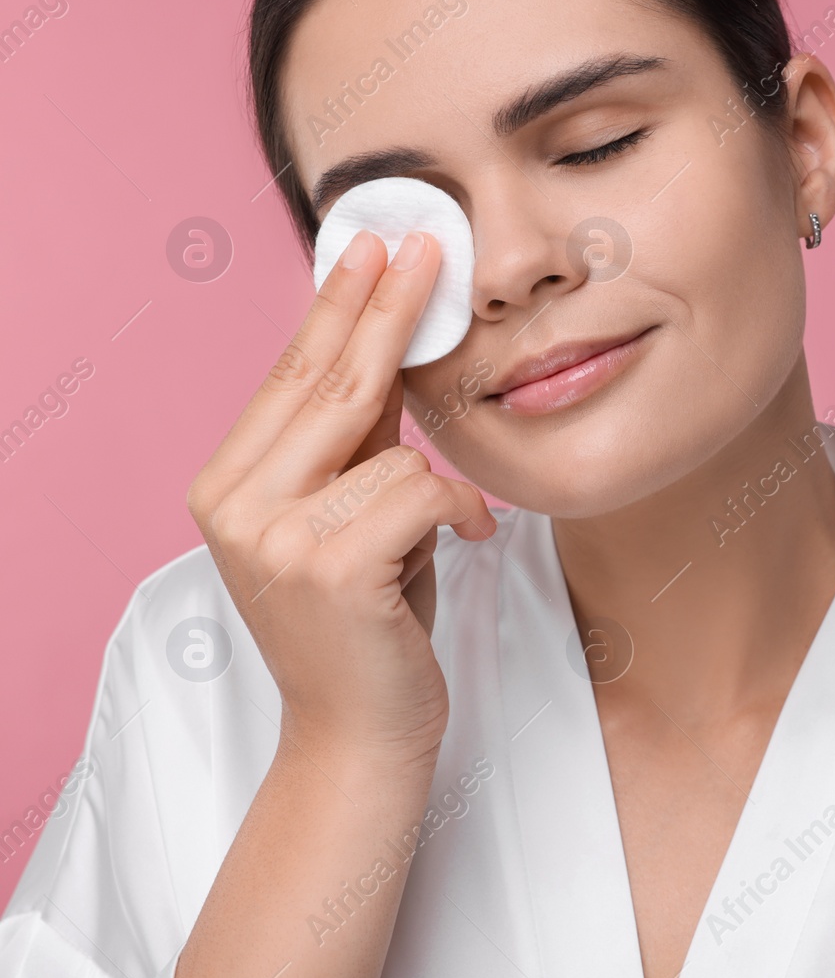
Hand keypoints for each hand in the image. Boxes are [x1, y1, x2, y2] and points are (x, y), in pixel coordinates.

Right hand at [186, 229, 496, 766]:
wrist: (358, 735)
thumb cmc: (367, 625)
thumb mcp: (350, 518)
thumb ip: (356, 445)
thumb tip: (389, 349)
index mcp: (229, 484)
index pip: (290, 376)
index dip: (337, 305)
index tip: (369, 244)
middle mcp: (235, 503)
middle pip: (329, 382)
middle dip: (386, 306)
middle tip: (426, 243)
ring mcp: (274, 535)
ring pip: (394, 450)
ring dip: (433, 493)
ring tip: (421, 549)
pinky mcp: (328, 567)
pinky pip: (426, 492)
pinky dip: (462, 516)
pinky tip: (461, 550)